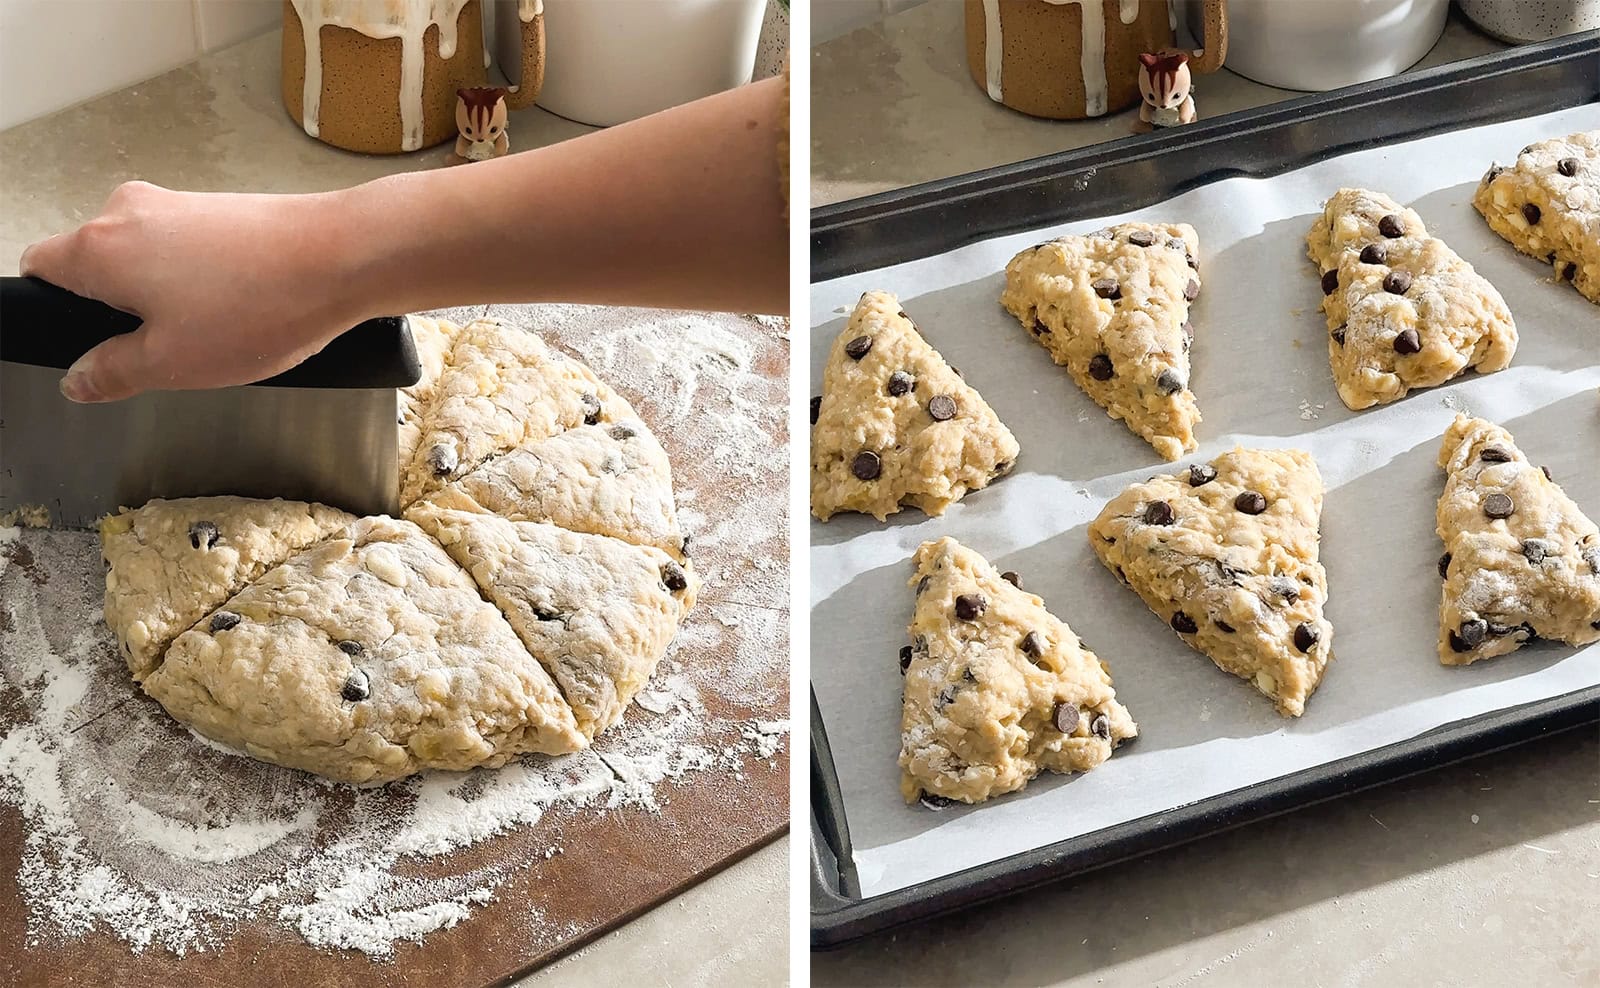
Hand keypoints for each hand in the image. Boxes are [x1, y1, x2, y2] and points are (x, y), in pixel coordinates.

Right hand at [20, 181, 371, 401]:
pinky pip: (192, 252)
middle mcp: (128, 211)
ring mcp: (179, 204)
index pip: (40, 271)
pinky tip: (248, 309)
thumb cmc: (260, 307)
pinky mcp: (222, 208)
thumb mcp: (172, 363)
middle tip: (171, 350)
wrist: (346, 256)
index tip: (96, 344)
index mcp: (97, 246)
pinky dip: (208, 283)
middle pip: (96, 266)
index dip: (59, 313)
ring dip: (171, 300)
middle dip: (123, 312)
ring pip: (149, 261)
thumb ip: (112, 371)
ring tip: (221, 331)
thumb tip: (77, 379)